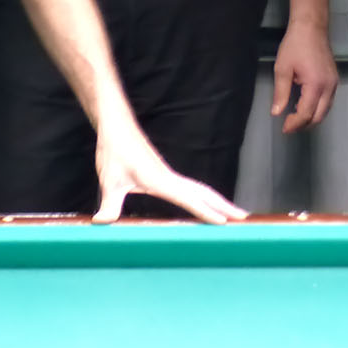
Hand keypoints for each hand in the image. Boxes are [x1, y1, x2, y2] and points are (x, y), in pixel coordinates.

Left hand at [91, 125, 248, 223]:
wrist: (116, 125)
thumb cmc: (114, 149)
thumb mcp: (109, 180)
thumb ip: (109, 204)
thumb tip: (101, 222)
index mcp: (160, 180)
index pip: (188, 198)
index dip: (206, 211)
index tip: (225, 222)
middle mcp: (169, 177)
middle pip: (204, 193)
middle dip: (225, 206)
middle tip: (245, 220)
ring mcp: (169, 175)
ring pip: (200, 190)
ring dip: (218, 201)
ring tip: (235, 215)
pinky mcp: (165, 174)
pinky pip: (191, 188)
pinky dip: (204, 197)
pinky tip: (206, 204)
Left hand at [271, 24, 337, 133]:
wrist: (311, 27)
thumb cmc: (295, 45)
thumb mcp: (282, 68)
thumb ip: (280, 92)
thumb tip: (276, 113)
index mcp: (316, 85)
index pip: (306, 113)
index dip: (295, 124)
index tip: (284, 128)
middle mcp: (329, 87)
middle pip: (319, 116)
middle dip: (304, 124)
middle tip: (288, 126)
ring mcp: (334, 83)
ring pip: (325, 110)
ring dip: (311, 117)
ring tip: (294, 118)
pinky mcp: (335, 79)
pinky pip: (328, 101)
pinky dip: (317, 108)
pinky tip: (305, 105)